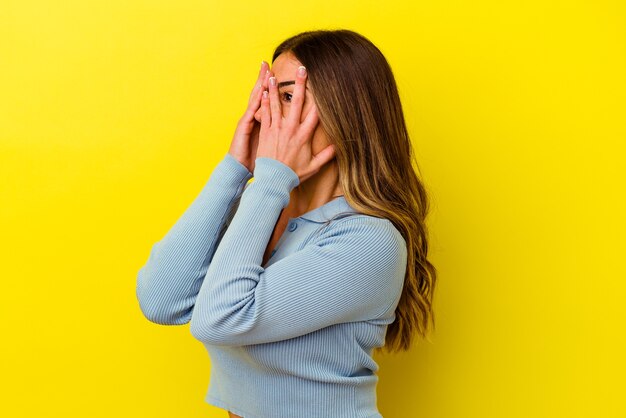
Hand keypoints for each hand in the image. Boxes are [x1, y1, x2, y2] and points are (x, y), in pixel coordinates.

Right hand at [228, 61, 270, 172]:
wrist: (239, 169)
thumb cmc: (256, 160)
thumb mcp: (269, 146)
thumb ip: (278, 136)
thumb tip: (292, 133)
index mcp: (261, 121)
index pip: (268, 101)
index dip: (273, 88)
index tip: (278, 75)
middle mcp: (253, 117)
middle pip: (261, 94)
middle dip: (264, 79)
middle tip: (269, 63)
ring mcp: (248, 120)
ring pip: (256, 99)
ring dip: (260, 84)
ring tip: (265, 70)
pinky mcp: (245, 127)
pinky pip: (252, 111)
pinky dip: (257, 101)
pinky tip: (261, 91)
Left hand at [256, 65, 334, 183]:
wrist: (273, 179)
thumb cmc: (293, 174)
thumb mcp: (313, 166)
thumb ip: (326, 155)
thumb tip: (339, 147)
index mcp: (304, 136)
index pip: (315, 114)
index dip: (319, 99)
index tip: (323, 86)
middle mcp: (291, 129)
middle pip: (296, 102)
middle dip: (299, 84)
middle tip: (301, 69)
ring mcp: (277, 129)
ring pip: (276, 105)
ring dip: (276, 89)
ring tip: (274, 76)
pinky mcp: (265, 131)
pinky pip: (265, 113)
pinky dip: (264, 102)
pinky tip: (264, 91)